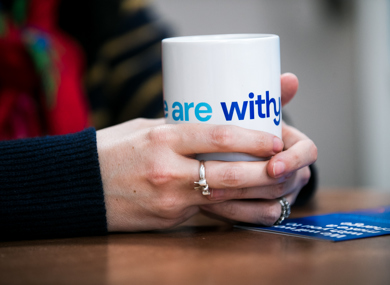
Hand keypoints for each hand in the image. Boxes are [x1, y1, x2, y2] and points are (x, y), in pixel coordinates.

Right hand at [97, 120, 283, 231]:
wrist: (81, 187)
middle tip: (288, 165)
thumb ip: (181, 129)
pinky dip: (237, 211)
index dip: (253, 139)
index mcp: (162, 139)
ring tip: (283, 189)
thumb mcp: (145, 128)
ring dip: (260, 195)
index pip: (217, 136)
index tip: (276, 138)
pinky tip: (257, 207)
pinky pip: (211, 214)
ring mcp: (170, 200)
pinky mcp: (170, 219)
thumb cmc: (112, 151)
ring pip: (226, 200)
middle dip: (267, 172)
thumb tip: (213, 128)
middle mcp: (168, 170)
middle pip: (230, 174)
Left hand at [199, 73, 317, 224]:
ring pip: (272, 202)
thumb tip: (290, 77)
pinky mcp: (269, 210)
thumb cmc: (255, 131)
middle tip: (225, 178)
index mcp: (297, 148)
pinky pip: (259, 217)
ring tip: (210, 190)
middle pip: (286, 182)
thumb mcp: (262, 113)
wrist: (246, 157)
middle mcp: (295, 173)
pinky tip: (214, 206)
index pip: (307, 153)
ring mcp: (283, 194)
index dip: (292, 160)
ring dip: (242, 198)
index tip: (271, 165)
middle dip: (256, 183)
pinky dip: (237, 213)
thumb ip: (273, 97)